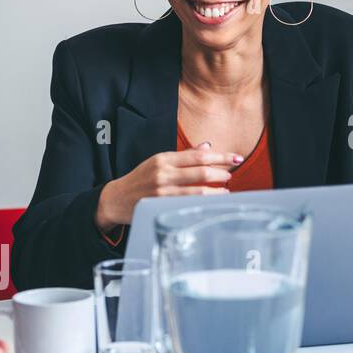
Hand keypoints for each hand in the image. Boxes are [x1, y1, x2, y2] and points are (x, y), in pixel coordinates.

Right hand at [95, 142, 240, 228]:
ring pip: (197, 190)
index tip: (235, 158)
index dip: (220, 157)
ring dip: (216, 191)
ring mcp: (162, 191)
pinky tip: (211, 202)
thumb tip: (207, 147)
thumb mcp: (159, 162)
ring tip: (225, 192)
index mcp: (163, 159)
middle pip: (201, 171)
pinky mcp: (161, 206)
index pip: (198, 155)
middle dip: (221, 173)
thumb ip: (183, 156)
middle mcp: (163, 173)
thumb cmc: (140, 179)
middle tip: (231, 175)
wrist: (116, 199)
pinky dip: (203, 203)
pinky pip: (188, 204)